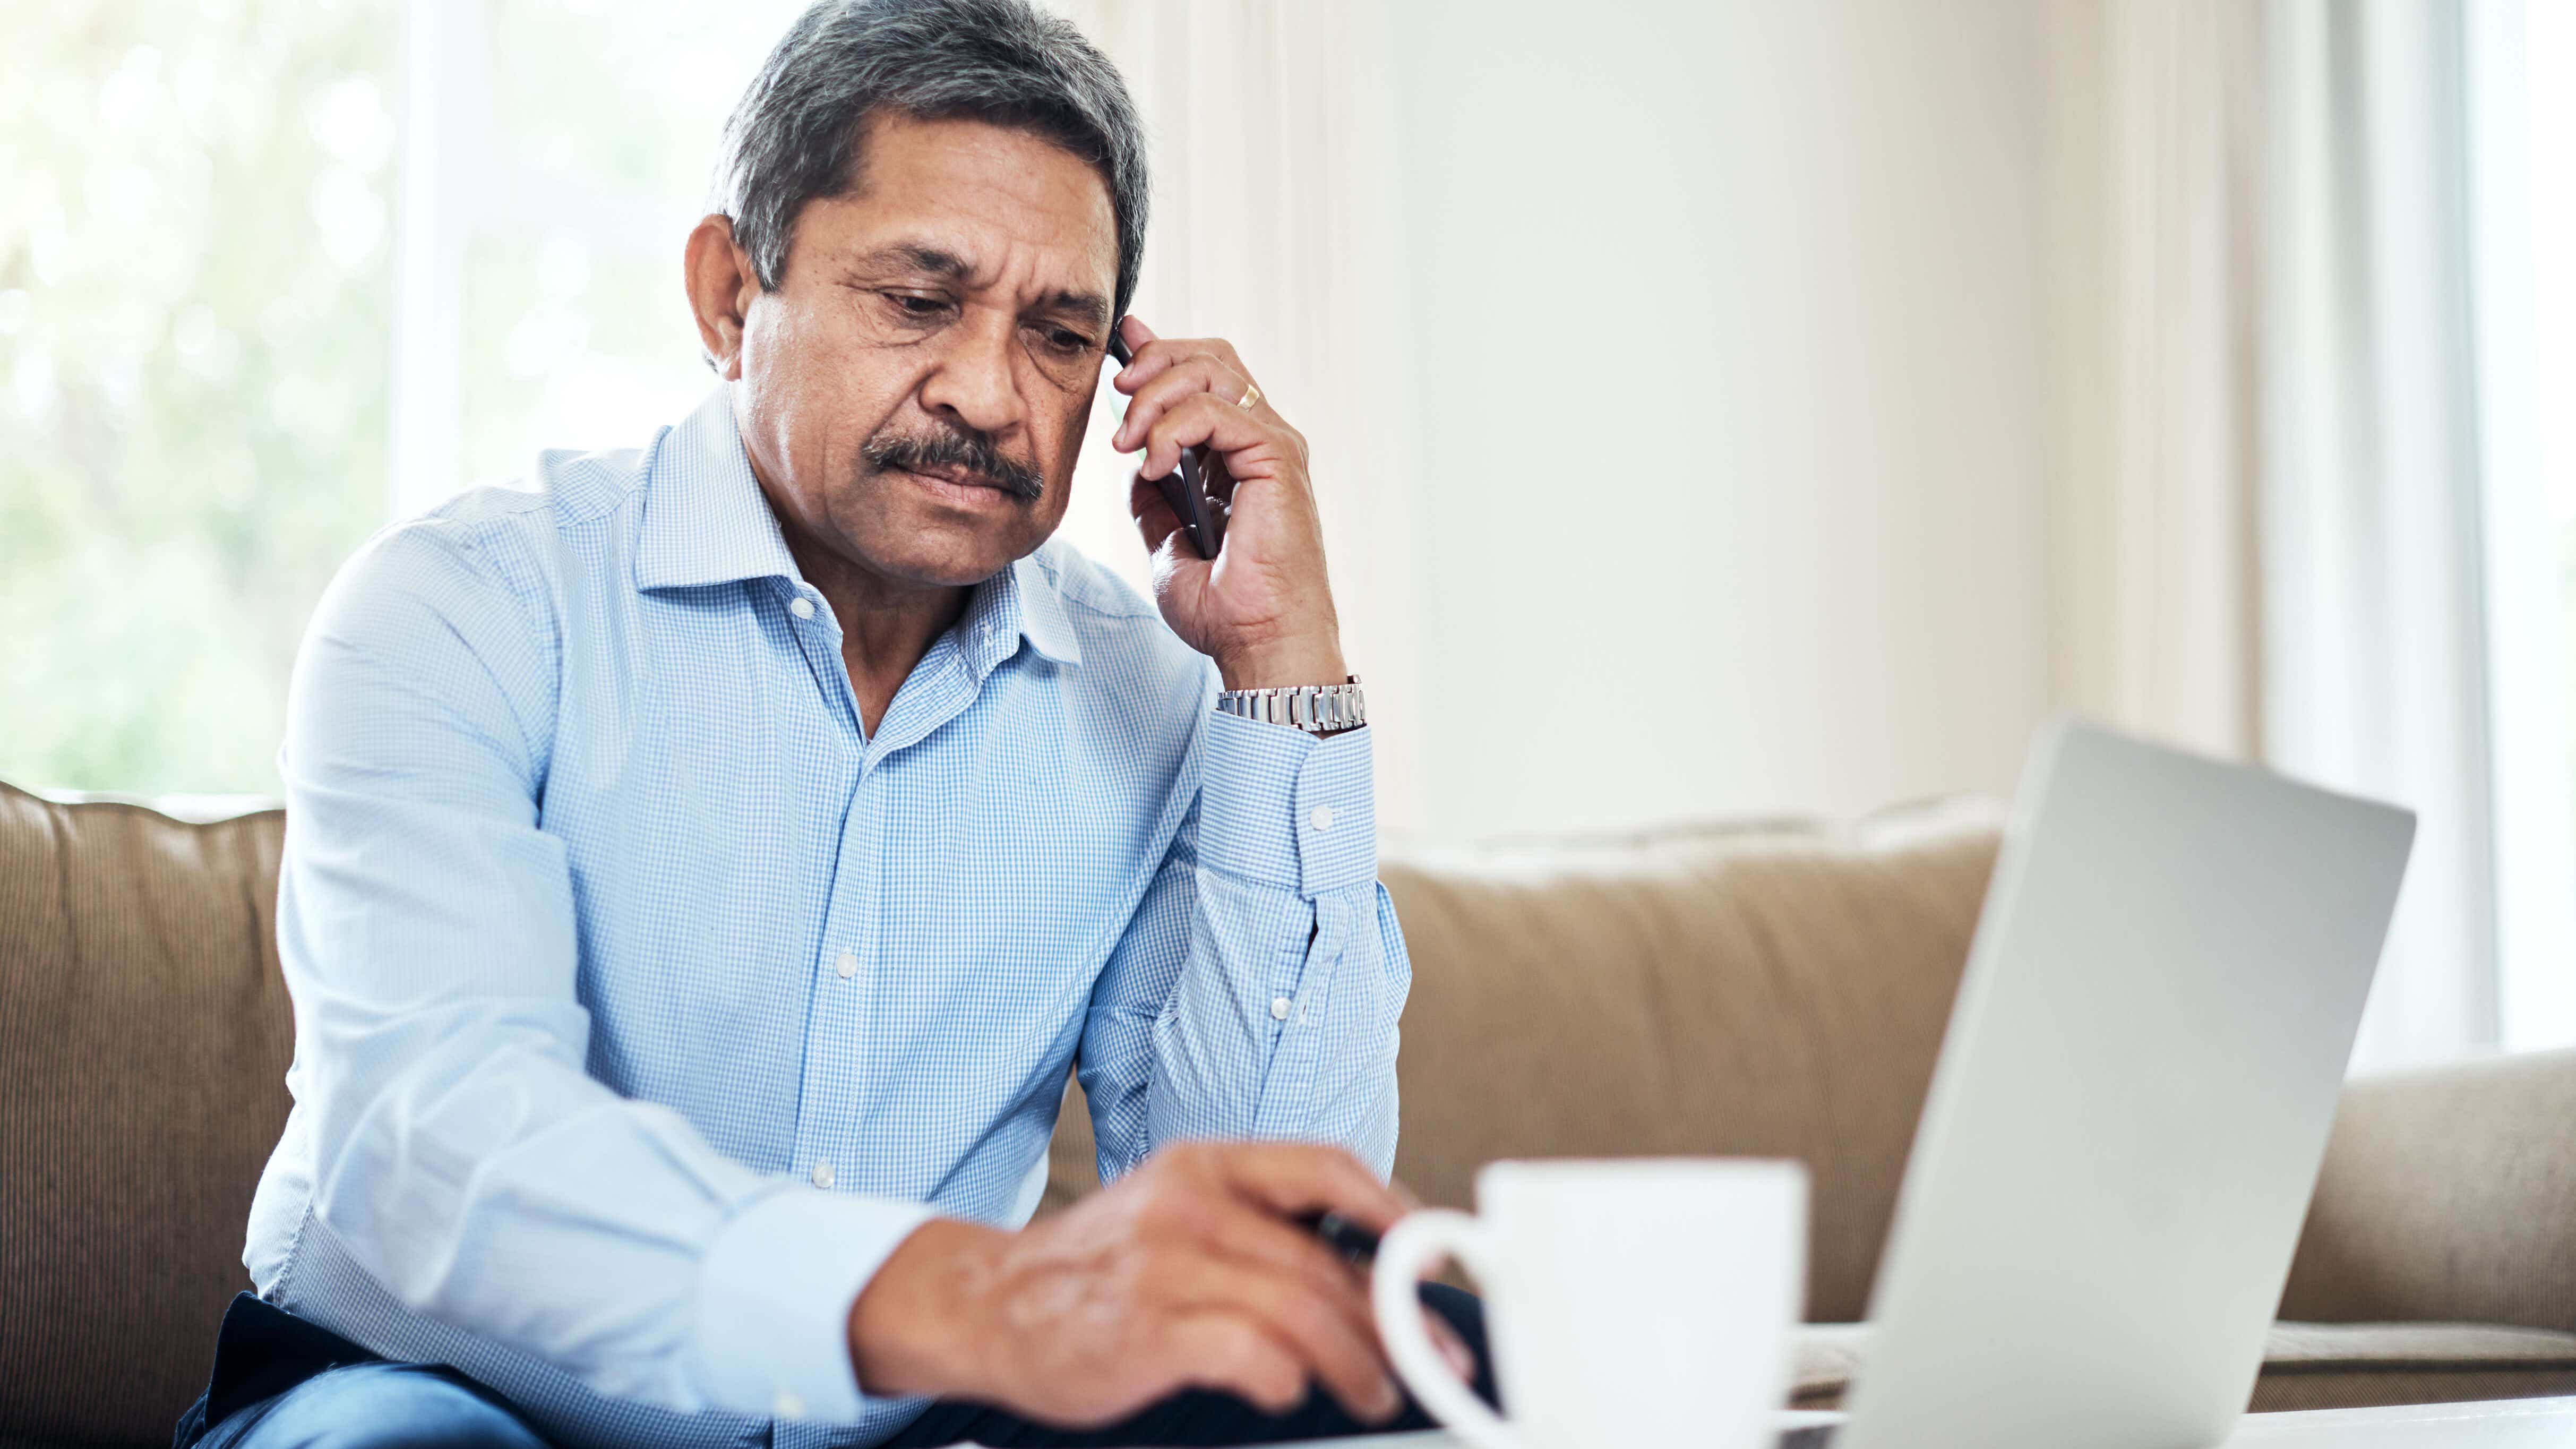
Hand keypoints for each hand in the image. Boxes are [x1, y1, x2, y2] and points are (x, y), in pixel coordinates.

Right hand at [846, 1142, 1419, 1426]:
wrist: (987, 1302)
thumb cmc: (1099, 1267)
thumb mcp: (1176, 1214)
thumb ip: (1256, 1227)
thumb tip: (1365, 1268)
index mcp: (1204, 1166)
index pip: (1323, 1167)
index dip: (1391, 1211)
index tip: (1433, 1256)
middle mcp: (1189, 1204)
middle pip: (1323, 1258)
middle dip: (1394, 1314)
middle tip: (1432, 1353)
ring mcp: (1165, 1267)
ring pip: (1300, 1308)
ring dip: (1357, 1361)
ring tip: (1377, 1391)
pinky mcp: (1145, 1330)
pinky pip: (1247, 1352)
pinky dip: (1284, 1378)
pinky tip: (1292, 1393)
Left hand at [1110, 317, 1346, 690]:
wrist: (1258, 642)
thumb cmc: (1226, 608)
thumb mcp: (1168, 544)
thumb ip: (1154, 499)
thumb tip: (1136, 460)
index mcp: (1241, 457)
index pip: (1206, 376)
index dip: (1160, 353)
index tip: (1119, 353)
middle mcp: (1262, 442)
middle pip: (1211, 357)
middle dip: (1154, 362)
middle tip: (1118, 394)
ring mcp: (1273, 446)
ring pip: (1212, 371)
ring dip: (1154, 395)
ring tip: (1128, 440)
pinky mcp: (1276, 458)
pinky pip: (1217, 410)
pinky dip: (1172, 427)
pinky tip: (1154, 464)